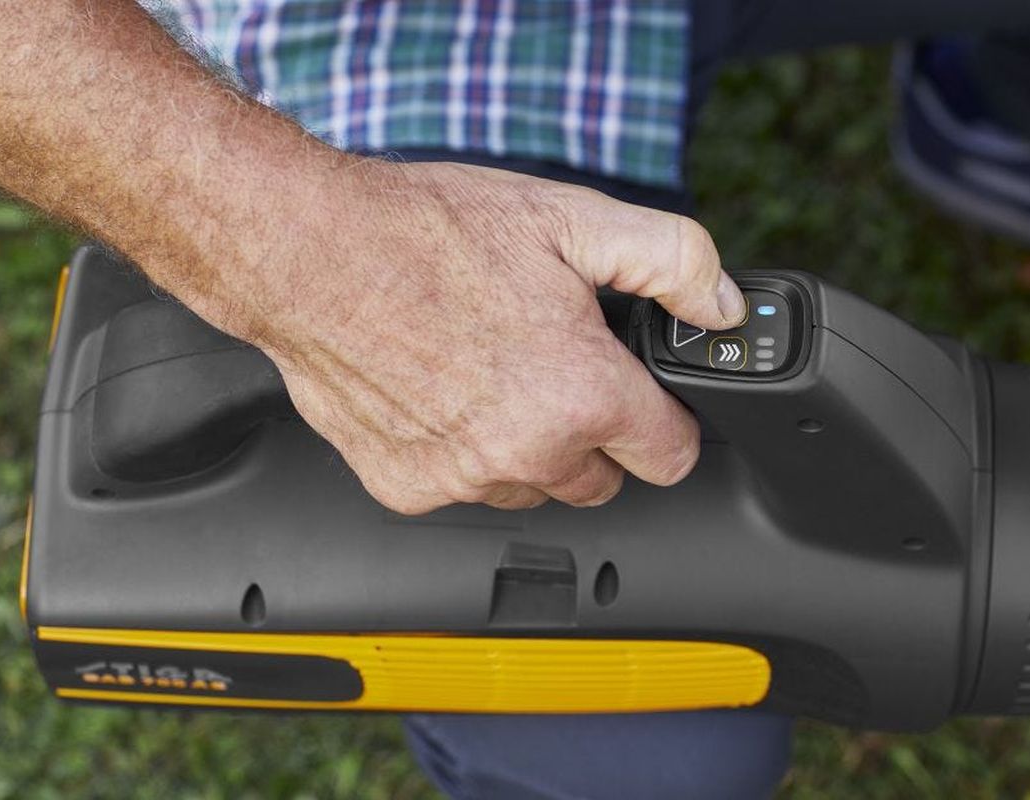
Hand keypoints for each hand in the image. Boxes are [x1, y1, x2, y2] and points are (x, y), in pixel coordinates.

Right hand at [242, 161, 745, 512]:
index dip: (667, 422)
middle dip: (596, 434)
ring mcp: (462, 477)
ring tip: (494, 371)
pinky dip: (461, 452)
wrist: (310, 251)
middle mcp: (527, 451)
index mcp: (582, 394)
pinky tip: (441, 391)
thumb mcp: (572, 219)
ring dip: (528, 448)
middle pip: (602, 482)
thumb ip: (671, 261)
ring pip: (531, 489)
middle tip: (558, 368)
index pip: (671, 457)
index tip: (649, 403)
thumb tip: (719, 304)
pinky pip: (461, 488)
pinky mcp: (406, 486)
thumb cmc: (427, 234)